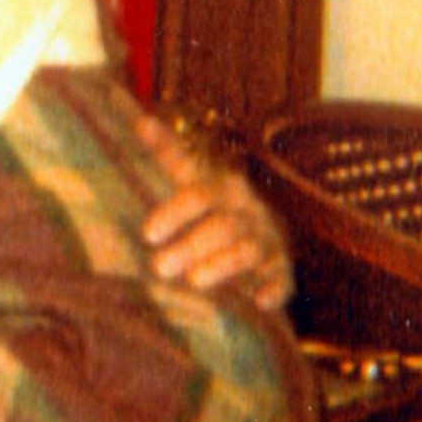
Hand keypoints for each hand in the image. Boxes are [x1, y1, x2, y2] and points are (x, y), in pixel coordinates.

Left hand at [138, 114, 293, 310]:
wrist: (265, 234)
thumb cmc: (217, 208)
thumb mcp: (195, 180)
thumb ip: (170, 155)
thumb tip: (140, 119)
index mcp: (224, 190)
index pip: (199, 195)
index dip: (174, 213)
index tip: (147, 234)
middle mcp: (247, 214)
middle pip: (222, 226)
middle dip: (192, 245)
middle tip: (158, 268)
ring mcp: (266, 242)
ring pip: (248, 251)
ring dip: (222, 266)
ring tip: (193, 282)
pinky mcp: (281, 271)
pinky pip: (282, 279)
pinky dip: (273, 289)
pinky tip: (260, 302)